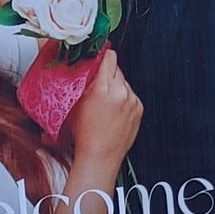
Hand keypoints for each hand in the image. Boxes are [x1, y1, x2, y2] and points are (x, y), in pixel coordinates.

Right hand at [65, 50, 142, 176]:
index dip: (102, 57)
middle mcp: (121, 93)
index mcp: (103, 89)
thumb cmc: (84, 136)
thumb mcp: (75, 104)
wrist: (100, 156)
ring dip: (115, 87)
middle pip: (116, 69)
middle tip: (97, 85)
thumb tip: (87, 67)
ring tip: (105, 103)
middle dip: (107, 74)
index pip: (109, 58)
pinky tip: (113, 111)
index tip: (98, 58)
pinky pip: (130, 95)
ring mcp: (132, 101)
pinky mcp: (139, 108)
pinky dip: (123, 99)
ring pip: (124, 82)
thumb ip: (83, 83)